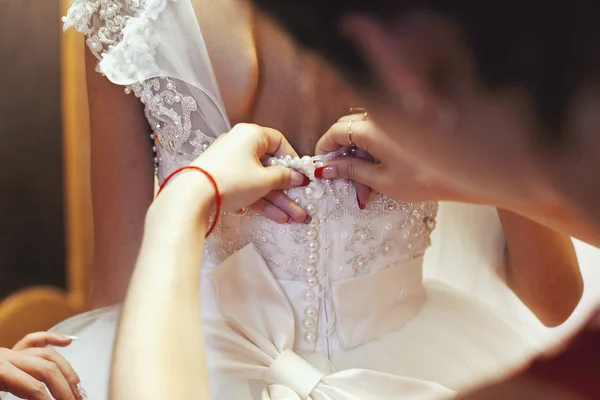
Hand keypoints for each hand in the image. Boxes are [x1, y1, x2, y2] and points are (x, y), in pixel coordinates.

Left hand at [0, 332, 83, 399]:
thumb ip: (25, 393)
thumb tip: (42, 398)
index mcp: (1, 371)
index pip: (34, 386)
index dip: (51, 398)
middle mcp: (7, 358)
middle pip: (46, 369)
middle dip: (64, 387)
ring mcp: (10, 353)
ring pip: (47, 355)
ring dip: (66, 371)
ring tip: (77, 387)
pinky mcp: (11, 354)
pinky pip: (34, 340)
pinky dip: (52, 338)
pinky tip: (68, 341)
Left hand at [192, 124, 309, 221]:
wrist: (193, 197)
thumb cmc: (231, 179)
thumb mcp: (264, 180)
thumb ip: (284, 178)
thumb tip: (297, 177)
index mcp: (251, 135)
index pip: (278, 142)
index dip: (292, 159)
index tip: (301, 175)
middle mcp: (240, 146)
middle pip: (270, 167)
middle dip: (288, 189)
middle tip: (303, 203)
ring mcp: (231, 165)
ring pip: (261, 183)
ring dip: (279, 201)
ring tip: (296, 218)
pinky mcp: (224, 182)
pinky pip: (249, 190)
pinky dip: (263, 202)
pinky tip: (279, 217)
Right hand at [315, 114, 460, 202]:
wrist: (467, 171)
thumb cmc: (424, 178)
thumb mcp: (381, 180)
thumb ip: (349, 170)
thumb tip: (324, 169)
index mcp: (370, 127)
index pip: (334, 132)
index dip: (323, 151)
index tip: (320, 170)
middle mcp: (380, 116)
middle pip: (347, 132)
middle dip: (342, 159)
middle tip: (344, 185)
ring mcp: (394, 119)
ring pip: (363, 136)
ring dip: (359, 161)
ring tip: (365, 192)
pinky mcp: (405, 125)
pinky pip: (379, 135)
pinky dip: (373, 155)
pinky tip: (379, 178)